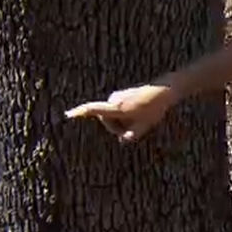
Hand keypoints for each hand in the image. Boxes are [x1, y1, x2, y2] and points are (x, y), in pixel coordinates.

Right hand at [64, 82, 179, 143]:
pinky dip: (123, 117)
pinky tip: (137, 115)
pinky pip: (116, 112)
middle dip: (117, 128)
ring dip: (121, 122)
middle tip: (133, 130)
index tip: (68, 114)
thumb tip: (123, 140)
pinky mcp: (119, 96)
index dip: (82, 112)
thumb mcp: (144, 126)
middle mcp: (114, 100)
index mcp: (118, 107)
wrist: (162, 91)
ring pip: (111, 116)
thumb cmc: (154, 109)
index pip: (96, 110)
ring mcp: (116, 97)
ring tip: (139, 120)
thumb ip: (132, 135)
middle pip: (107, 120)